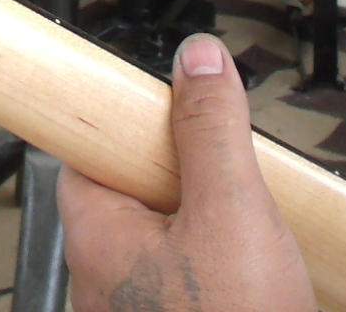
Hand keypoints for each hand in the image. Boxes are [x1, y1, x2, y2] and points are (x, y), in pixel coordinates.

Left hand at [59, 33, 316, 311]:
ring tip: (256, 235)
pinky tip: (258, 279)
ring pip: (163, 239)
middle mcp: (98, 277)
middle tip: (233, 174)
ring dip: (209, 226)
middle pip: (132, 189)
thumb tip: (197, 60)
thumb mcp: (233, 212)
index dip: (133, 118)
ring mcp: (129, 310)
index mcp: (94, 233)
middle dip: (187, 176)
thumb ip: (212, 130)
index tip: (170, 100)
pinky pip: (185, 283)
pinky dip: (220, 271)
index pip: (87, 142)